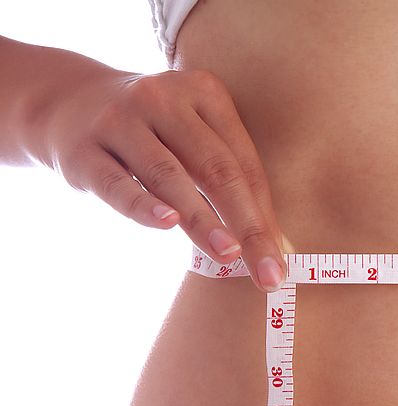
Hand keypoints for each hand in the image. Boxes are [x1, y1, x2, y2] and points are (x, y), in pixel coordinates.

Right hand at [43, 67, 287, 291]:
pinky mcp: (82, 150)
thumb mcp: (192, 136)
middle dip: (247, 226)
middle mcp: (163, 99)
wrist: (66, 103)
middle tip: (266, 270)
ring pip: (170, 177)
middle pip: (216, 170)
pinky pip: (117, 184)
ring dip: (203, 220)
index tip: (281, 260)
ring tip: (229, 254)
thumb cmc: (154, 135)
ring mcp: (120, 121)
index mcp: (204, 93)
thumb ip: (227, 177)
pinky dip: (142, 205)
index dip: (265, 215)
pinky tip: (166, 224)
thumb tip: (271, 244)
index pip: (243, 164)